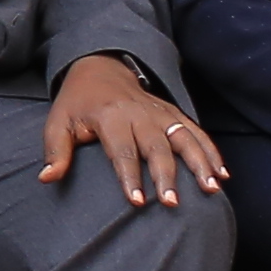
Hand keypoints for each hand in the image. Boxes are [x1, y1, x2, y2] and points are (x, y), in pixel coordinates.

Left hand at [42, 52, 221, 203]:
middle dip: (166, 176)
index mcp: (110, 117)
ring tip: (211, 188)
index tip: (138, 203)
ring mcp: (160, 113)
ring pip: (184, 138)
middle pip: (157, 147)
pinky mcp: (173, 114)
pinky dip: (211, 151)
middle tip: (173, 203)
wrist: (101, 67)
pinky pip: (196, 132)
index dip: (129, 178)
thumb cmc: (77, 102)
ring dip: (199, 163)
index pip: (122, 151)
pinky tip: (222, 174)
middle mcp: (140, 114)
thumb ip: (55, 151)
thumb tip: (47, 178)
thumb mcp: (58, 122)